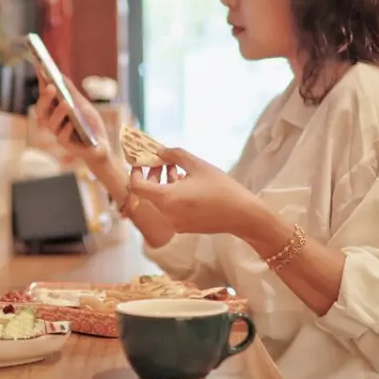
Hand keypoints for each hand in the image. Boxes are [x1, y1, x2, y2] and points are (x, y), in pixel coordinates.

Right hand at [34, 73, 110, 166]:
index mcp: (54, 110)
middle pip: (41, 110)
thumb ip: (71, 92)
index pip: (45, 94)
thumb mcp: (83, 104)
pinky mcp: (66, 145)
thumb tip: (60, 75)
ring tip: (66, 103)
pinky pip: (62, 137)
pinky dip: (67, 129)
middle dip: (45, 98)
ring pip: (50, 123)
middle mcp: (52, 121)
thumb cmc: (90, 124)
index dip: (42, 81)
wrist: (101, 146)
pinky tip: (72, 123)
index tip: (41, 66)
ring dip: (58, 112)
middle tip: (51, 87)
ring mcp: (58, 133)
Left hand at [129, 147, 270, 236]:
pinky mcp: (184, 227)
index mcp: (167, 199)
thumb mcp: (198, 165)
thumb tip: (159, 150)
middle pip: (148, 192)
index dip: (135, 172)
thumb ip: (175, 155)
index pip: (137, 186)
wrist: (243, 216)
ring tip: (176, 168)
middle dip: (152, 174)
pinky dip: (172, 194)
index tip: (141, 160)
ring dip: (163, 183)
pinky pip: (170, 208)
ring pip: (160, 200)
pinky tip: (186, 182)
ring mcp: (175, 223)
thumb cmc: (221, 188)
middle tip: (161, 160)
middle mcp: (167, 214)